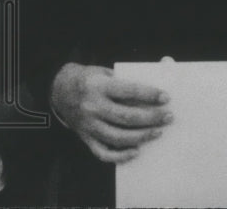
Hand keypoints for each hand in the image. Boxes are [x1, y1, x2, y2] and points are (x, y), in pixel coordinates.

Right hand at [50, 62, 170, 162]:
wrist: (58, 88)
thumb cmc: (87, 78)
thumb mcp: (103, 71)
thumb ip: (126, 78)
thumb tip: (158, 75)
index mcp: (97, 85)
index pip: (128, 91)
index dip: (149, 94)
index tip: (166, 98)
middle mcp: (92, 106)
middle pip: (127, 117)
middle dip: (152, 118)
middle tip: (168, 117)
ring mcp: (88, 125)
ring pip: (119, 137)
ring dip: (142, 137)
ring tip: (158, 132)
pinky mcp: (85, 137)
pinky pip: (104, 153)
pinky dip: (121, 156)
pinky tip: (137, 151)